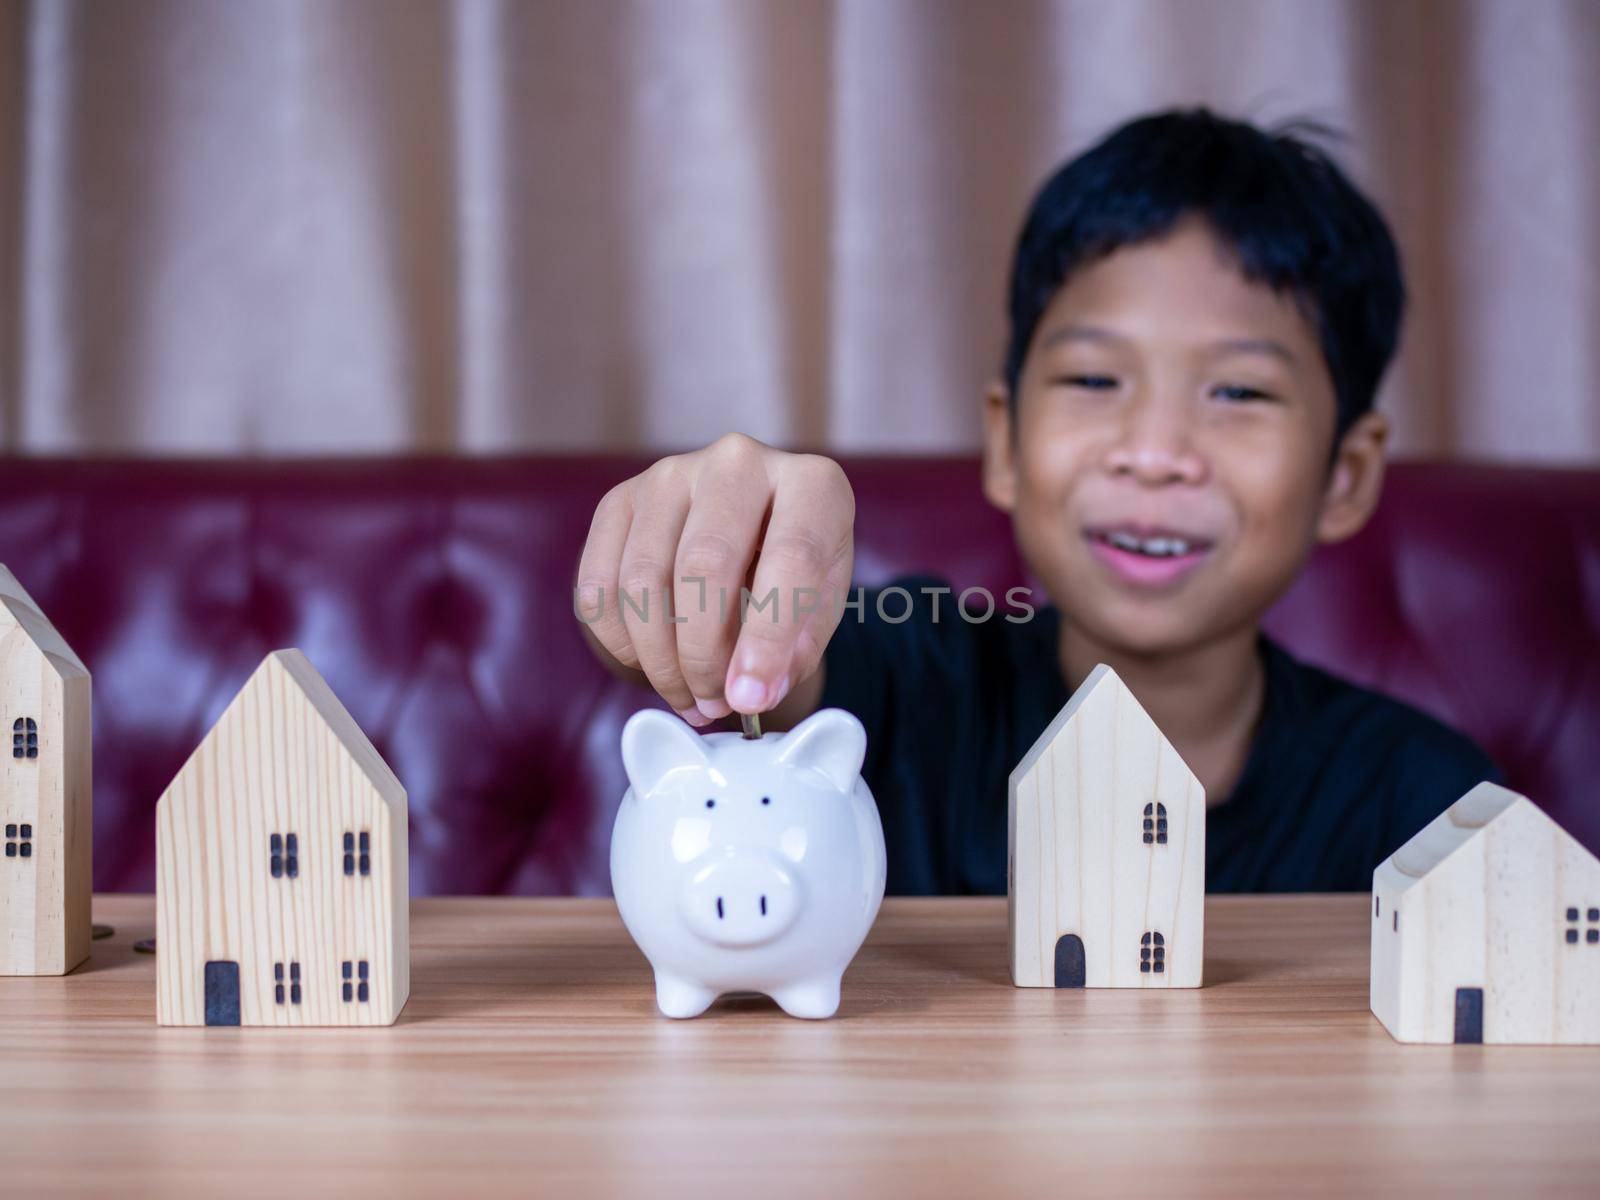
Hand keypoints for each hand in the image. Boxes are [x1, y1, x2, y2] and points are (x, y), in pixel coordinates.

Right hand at [576, 434, 853, 725]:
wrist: (751, 531)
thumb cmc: (794, 571)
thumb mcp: (820, 607)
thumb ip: (794, 650)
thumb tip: (749, 693)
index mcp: (811, 483)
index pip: (791, 557)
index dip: (767, 637)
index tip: (749, 699)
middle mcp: (738, 462)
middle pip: (703, 565)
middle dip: (702, 655)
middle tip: (714, 705)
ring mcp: (672, 474)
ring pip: (643, 578)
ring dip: (660, 658)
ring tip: (689, 696)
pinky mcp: (621, 499)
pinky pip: (599, 583)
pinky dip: (619, 641)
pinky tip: (650, 664)